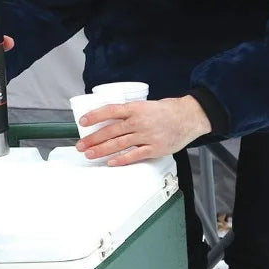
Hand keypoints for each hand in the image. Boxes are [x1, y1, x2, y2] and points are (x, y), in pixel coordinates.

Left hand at [77, 95, 210, 164]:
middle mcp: (139, 121)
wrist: (188, 117)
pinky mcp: (155, 148)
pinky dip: (122, 159)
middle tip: (80, 145)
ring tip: (89, 154)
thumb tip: (108, 121)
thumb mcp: (145, 105)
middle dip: (93, 139)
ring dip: (102, 150)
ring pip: (119, 144)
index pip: (110, 111)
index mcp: (136, 108)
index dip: (94, 116)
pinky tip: (110, 162)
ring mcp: (147, 135)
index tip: (82, 122)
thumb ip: (129, 113)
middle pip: (111, 131)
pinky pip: (135, 155)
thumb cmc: (166, 111)